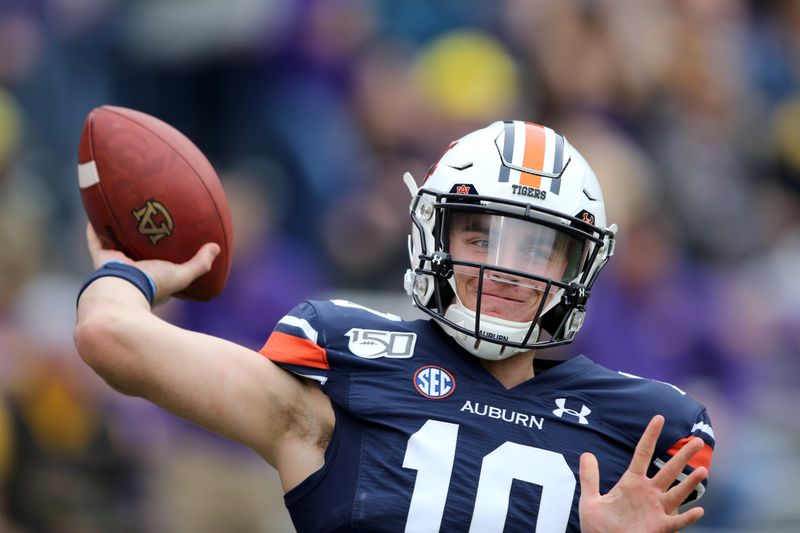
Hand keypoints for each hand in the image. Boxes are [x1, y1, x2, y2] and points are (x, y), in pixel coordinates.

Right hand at [86, 223, 219, 304]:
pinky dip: (95, 227)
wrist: (121, 293)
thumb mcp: (181, 275)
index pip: (160, 266)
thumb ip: (199, 264)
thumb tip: (216, 247)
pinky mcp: (101, 258)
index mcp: (150, 279)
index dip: (165, 257)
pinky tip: (97, 211)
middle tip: (148, 224)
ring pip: (118, 245)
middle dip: (142, 242)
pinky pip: (96, 239)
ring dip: (120, 232)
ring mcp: (115, 266)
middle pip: (138, 253)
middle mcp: (132, 272)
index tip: (171, 243)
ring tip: (125, 214)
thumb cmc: (152, 286)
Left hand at [579, 415, 707, 532]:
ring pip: (677, 493)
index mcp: (631, 483)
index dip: (650, 436)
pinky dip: (687, 518)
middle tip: (698, 440)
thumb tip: (586, 453)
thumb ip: (590, 478)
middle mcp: (648, 493)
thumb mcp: (591, 500)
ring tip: (702, 469)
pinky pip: (676, 522)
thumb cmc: (600, 527)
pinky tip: (698, 510)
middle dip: (683, 456)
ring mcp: (656, 510)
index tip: (659, 417)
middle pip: (668, 470)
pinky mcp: (659, 528)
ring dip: (689, 483)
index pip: (643, 454)